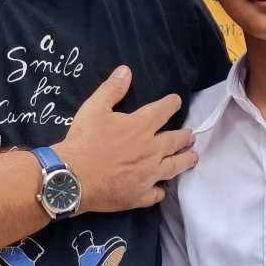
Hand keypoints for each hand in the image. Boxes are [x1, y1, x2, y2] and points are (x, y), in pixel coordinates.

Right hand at [56, 66, 192, 213]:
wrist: (73, 176)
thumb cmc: (84, 140)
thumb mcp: (94, 108)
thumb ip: (112, 89)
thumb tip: (126, 70)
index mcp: (140, 127)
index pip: (163, 111)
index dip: (172, 104)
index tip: (176, 101)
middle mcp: (151, 150)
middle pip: (176, 141)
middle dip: (185, 136)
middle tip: (191, 135)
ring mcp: (148, 175)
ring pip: (174, 167)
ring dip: (186, 160)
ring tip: (192, 157)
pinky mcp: (140, 195)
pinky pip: (157, 193)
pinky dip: (161, 189)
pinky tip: (162, 188)